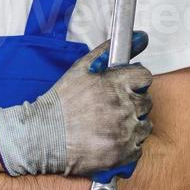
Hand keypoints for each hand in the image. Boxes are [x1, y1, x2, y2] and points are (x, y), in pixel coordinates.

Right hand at [0, 31, 152, 176]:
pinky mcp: (121, 153)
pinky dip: (127, 145)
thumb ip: (110, 50)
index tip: (127, 87)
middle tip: (113, 108)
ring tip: (111, 126)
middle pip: (146, 102)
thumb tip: (141, 36)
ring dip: (132, 125)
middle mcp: (123, 106)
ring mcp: (124, 131)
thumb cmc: (62, 101)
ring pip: (144, 125)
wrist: (43, 136)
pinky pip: (137, 148)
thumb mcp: (82, 68)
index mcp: (114, 84)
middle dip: (133, 103)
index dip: (135, 82)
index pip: (144, 77)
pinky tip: (110, 141)